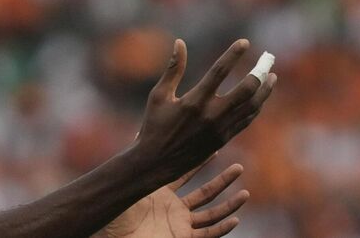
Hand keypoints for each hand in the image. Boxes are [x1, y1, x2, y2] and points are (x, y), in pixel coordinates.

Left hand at [99, 158, 247, 237]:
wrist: (113, 232)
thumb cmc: (115, 209)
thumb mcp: (128, 180)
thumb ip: (136, 158)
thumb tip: (139, 132)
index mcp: (160, 190)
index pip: (184, 173)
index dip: (200, 162)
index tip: (215, 148)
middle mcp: (172, 207)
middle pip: (204, 192)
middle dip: (222, 180)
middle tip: (239, 167)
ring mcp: (178, 223)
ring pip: (210, 213)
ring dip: (228, 204)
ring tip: (245, 193)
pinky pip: (206, 234)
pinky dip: (221, 228)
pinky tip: (235, 219)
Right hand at [135, 39, 275, 182]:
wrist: (157, 162)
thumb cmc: (153, 125)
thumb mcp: (159, 95)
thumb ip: (173, 69)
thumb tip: (179, 43)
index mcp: (194, 101)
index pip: (219, 72)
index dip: (233, 55)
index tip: (244, 41)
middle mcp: (211, 115)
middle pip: (245, 90)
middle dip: (260, 73)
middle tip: (268, 60)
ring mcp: (220, 129)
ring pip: (251, 106)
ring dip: (265, 90)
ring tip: (272, 77)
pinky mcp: (223, 139)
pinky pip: (246, 120)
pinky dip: (256, 106)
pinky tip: (259, 97)